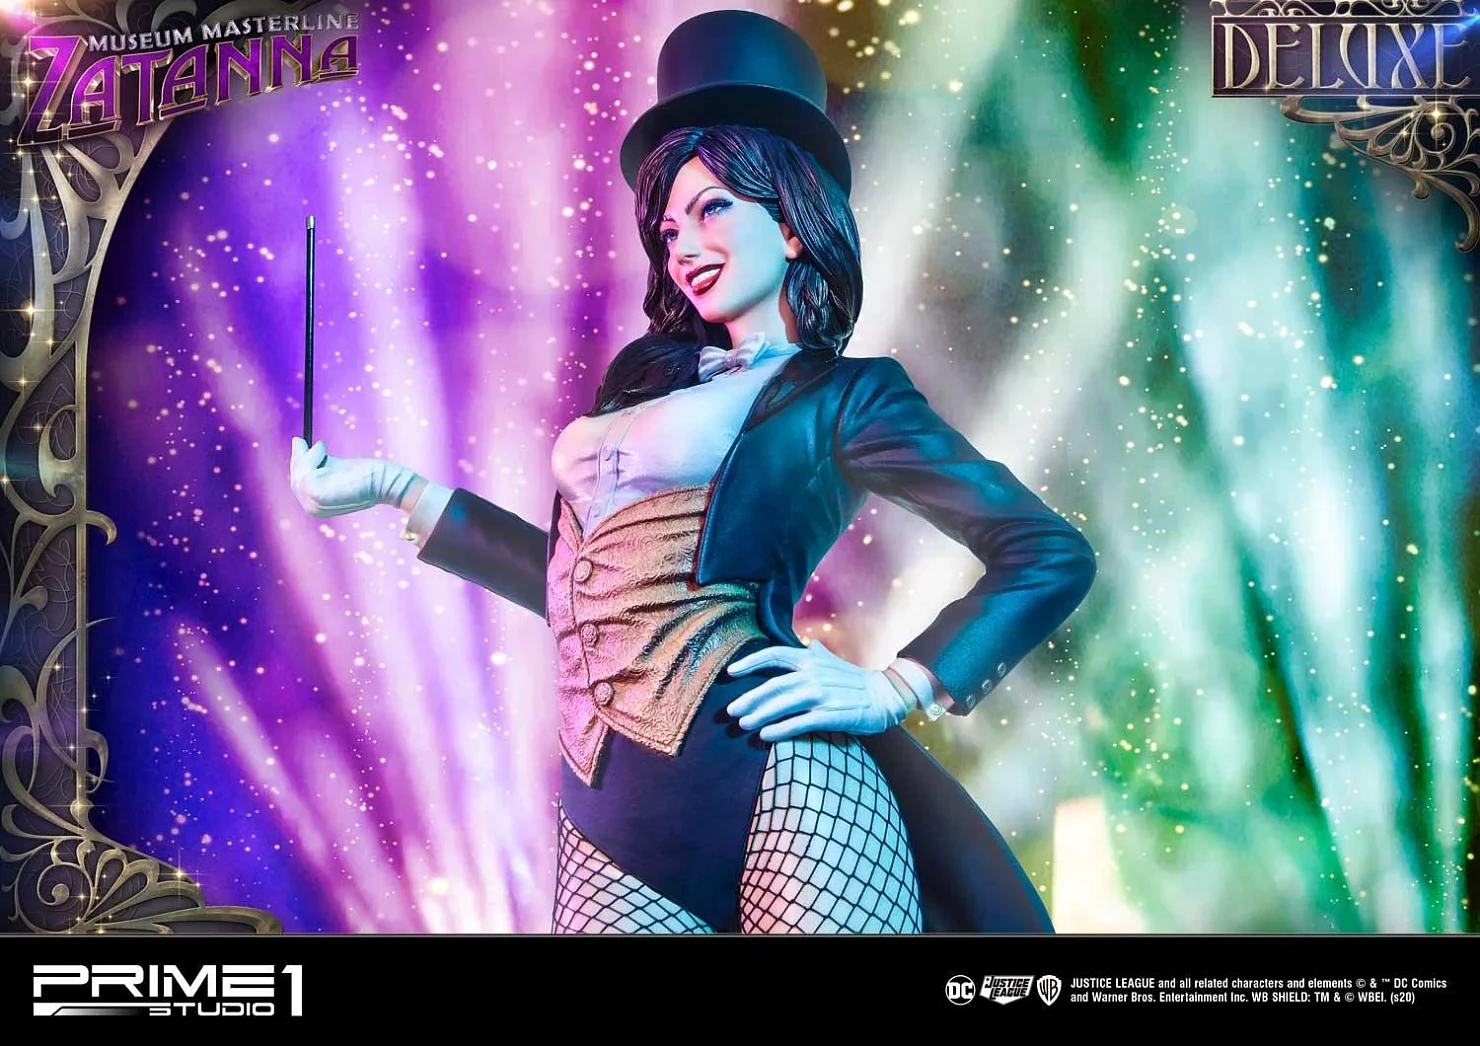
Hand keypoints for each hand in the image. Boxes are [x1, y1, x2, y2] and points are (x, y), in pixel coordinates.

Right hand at [289, 436, 419, 517]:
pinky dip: (311, 458)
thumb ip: (316, 461)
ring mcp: (314, 504)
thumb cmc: (363, 474)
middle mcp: (312, 509)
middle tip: (301, 441)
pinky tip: (323, 451)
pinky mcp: (318, 495)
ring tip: (321, 448)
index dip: (297, 463)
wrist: (383, 482)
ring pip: (299, 474)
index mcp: (315, 506)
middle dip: (298, 459)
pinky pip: (305, 472)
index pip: (298, 484)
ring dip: (307, 457)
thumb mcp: (334, 466)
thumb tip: (296, 441)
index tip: (299, 443)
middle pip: (296, 479)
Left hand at [724, 639, 915, 740]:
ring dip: (760, 715)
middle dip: (749, 698)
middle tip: (731, 711)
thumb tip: (809, 644)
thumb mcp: (835, 662)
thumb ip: (818, 655)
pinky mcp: (831, 714)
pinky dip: (781, 729)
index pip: (775, 654)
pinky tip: (766, 736)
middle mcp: (814, 674)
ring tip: (743, 725)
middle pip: (773, 684)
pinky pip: (800, 722)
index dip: (751, 662)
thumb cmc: (858, 680)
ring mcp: (822, 695)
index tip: (731, 672)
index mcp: (811, 660)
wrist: (887, 694)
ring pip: (783, 704)